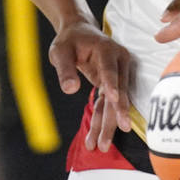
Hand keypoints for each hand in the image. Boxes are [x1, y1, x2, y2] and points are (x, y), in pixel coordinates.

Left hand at [49, 20, 132, 149]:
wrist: (79, 32)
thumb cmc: (70, 40)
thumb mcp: (61, 51)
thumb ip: (65, 69)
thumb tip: (70, 89)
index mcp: (106, 50)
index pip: (110, 70)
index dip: (113, 85)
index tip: (115, 100)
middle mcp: (118, 62)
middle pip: (117, 93)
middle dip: (112, 118)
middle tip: (106, 141)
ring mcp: (118, 75)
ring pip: (114, 104)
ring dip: (107, 125)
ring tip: (100, 146)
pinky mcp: (114, 85)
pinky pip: (108, 105)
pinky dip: (102, 121)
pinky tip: (97, 138)